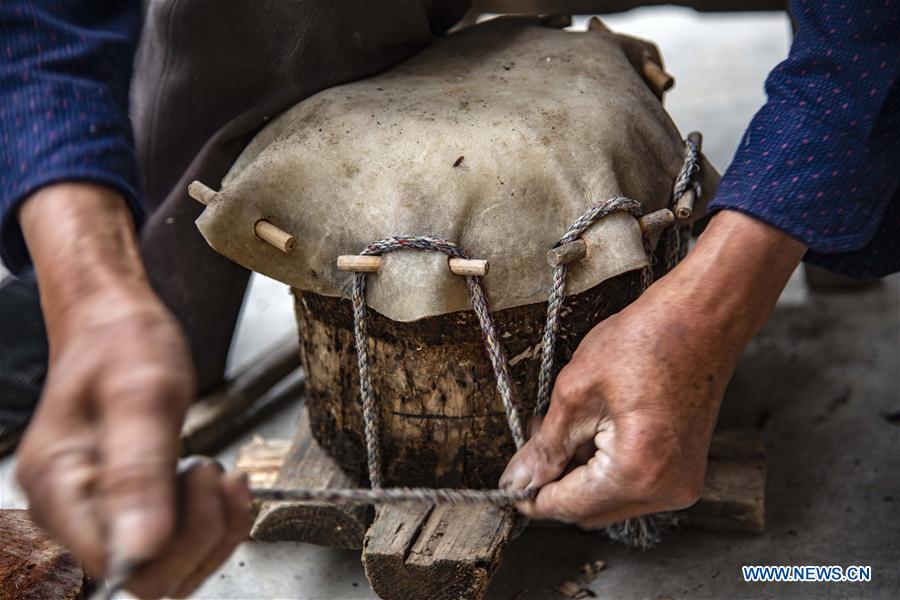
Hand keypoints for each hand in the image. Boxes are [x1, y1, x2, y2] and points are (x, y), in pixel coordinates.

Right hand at [15, 183, 250, 596]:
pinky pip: (175, 543)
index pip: (118, 565)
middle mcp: (71, 511)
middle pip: (148, 577)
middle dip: (201, 534)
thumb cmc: (121, 343)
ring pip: (168, 567)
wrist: (114, 322)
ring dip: (212, 529)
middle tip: (212, 472)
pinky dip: (211, 521)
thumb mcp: (143, 393)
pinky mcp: (127, 507)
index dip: (174, 541)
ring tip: (220, 475)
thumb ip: (140, 470)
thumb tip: (141, 547)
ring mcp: (99, 512)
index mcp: (59, 485)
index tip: (198, 478)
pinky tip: (221, 485)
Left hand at [501, 210, 805, 527]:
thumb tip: (518, 480)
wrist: (701, 319)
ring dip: (580, 474)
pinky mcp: (685, 472)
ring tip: (567, 428)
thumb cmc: (646, 342)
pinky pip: (632, 486)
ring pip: (609, 501)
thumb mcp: (576, 390)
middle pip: (589, 512)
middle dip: (556, 482)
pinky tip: (594, 430)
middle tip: (534, 444)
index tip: (511, 484)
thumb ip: (544, 446)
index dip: (532, 496)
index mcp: (637, 471)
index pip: (569, 506)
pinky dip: (605, 468)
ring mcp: (681, 484)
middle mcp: (666, 489)